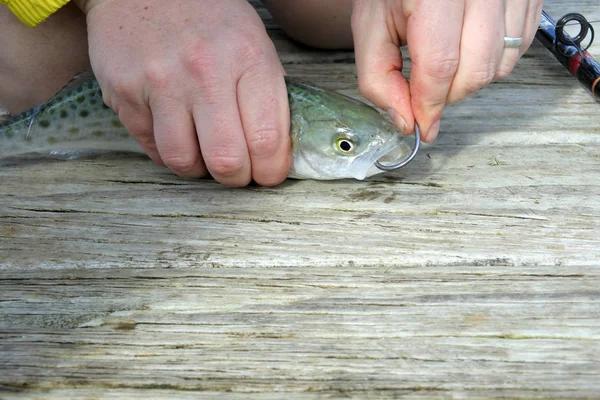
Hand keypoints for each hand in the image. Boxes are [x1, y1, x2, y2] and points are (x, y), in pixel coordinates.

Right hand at [75, 0, 290, 185]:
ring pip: (184, 162)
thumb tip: (274, 151)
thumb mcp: (252, 41)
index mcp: (247, 58)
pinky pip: (152, 149)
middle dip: (236, 178)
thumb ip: (266, 94)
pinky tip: (178, 135)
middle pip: (226, 161)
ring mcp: (160, 82)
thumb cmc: (207, 18)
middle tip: (237, 172)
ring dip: (200, 169)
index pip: (267, 139)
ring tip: (204, 153)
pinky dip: (170, 152)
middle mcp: (204, 71)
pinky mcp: (125, 93)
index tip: (268, 173)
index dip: (271, 171)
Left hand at [351, 0, 543, 141]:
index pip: (440, 65)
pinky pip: (519, 47)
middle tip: (429, 92)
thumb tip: (406, 119)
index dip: (429, 104)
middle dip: (449, 95)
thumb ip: (379, 78)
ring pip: (501, 64)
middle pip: (476, 69)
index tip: (422, 125)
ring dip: (471, 80)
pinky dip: (493, 61)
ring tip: (446, 63)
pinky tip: (469, 49)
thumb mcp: (371, 27)